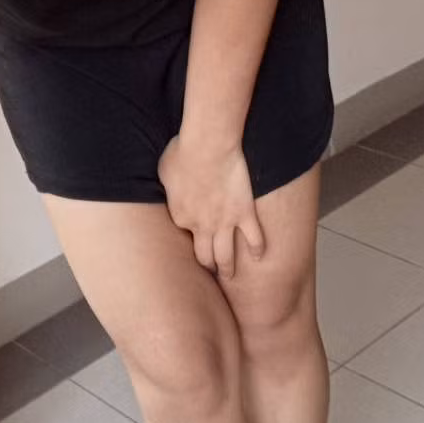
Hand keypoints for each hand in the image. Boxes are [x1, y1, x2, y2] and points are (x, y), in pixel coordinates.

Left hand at [157, 133, 264, 279]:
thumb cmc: (182, 152)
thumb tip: (172, 184)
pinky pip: (253, 239)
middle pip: (204, 256)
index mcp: (181, 216)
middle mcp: (201, 227)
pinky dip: (257, 250)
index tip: (193, 235)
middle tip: (210, 270)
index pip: (184, 233)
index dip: (189, 234)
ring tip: (229, 276)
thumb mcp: (164, 170)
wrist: (207, 147)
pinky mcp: (244, 214)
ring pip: (226, 256)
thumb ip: (169, 185)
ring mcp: (224, 223)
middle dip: (207, 265)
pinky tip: (258, 257)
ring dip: (227, 268)